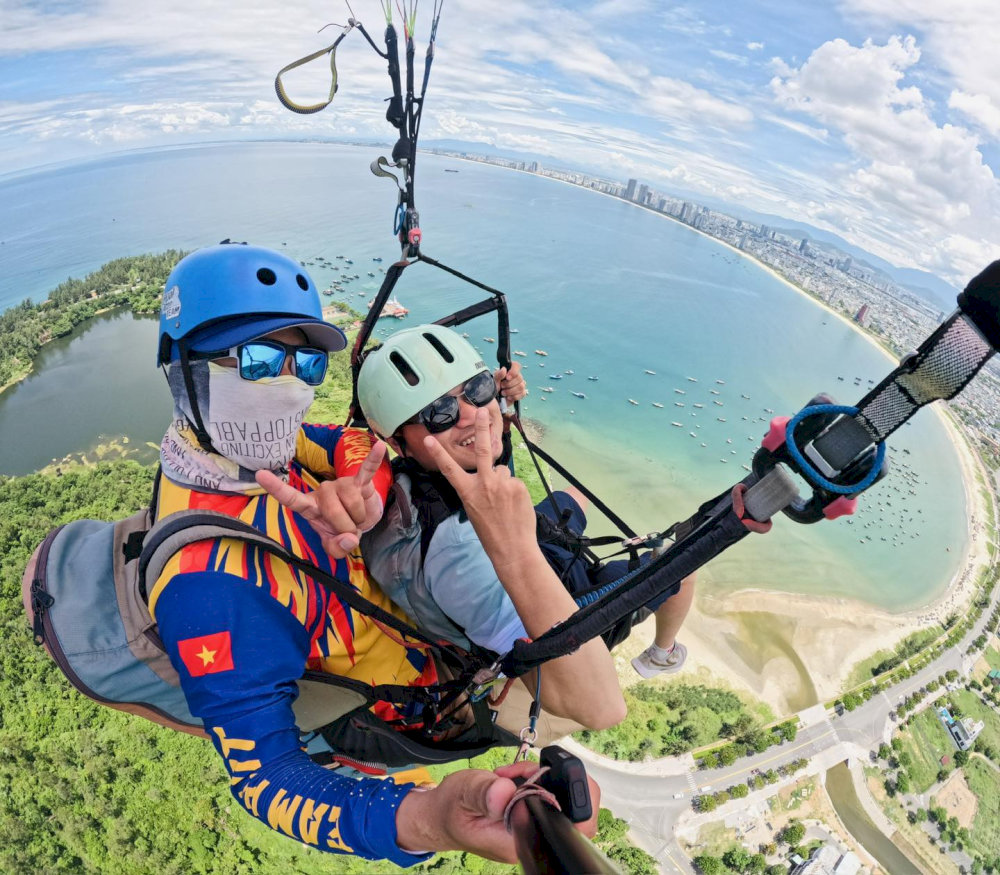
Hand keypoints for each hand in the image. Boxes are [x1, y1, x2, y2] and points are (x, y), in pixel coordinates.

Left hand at [254, 442, 386, 558]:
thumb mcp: (335, 547)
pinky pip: (367, 470)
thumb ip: (337, 549)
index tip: (260, 474)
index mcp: (310, 507)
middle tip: (350, 532)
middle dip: (346, 528)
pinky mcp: (360, 481)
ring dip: (359, 518)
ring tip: (358, 519)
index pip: (291, 498)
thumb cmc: (342, 531)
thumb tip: (350, 538)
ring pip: (352, 502)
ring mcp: (341, 484)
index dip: (276, 488)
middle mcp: (323, 492)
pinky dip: (373, 460)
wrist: (362, 520)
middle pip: (333, 510)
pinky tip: (380, 446)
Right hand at [395, 761, 600, 861]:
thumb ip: (484, 792)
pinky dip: (536, 780)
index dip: (571, 802)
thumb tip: (508, 792)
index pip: (567, 830)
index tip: (547, 778)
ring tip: (510, 774)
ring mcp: (535, 830)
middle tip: (524, 771)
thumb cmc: (450, 808)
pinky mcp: (533, 818)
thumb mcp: (463, 793)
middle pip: (576, 814)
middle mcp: (532, 839)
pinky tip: (513, 778)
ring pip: (564, 801)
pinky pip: (549, 797)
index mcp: (518, 841)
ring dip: (544, 778)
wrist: (439, 817)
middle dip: (558, 781)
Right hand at [422, 409, 534, 558]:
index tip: (428, 438)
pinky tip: (514, 506)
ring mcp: (502, 484)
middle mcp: (483, 484)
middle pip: (481, 450)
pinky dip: (515, 490)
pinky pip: (514, 481)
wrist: (512, 548)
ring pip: (502, 472)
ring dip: (504, 482)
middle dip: (482, 428)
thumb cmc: (491, 532)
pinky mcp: (518, 486)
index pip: (449, 469)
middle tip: (482, 410)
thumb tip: (492, 473)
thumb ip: (479, 488)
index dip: (437, 453)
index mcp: (468, 492)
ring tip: (505, 503)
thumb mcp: (474, 510)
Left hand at [496, 362, 526, 408]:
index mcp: (509, 370)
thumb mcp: (494, 381)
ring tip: (503, 393)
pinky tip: (508, 397)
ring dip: (510, 391)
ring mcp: (520, 384)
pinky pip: (522, 393)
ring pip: (521, 386)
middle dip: (509, 384)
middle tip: (502, 387)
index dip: (513, 371)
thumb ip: (498, 375)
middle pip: (519, 378)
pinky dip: (514, 396)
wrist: (495, 399)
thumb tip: (504, 369)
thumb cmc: (494, 388)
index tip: (507, 377)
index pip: (516, 366)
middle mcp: (516, 376)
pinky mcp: (522, 392)